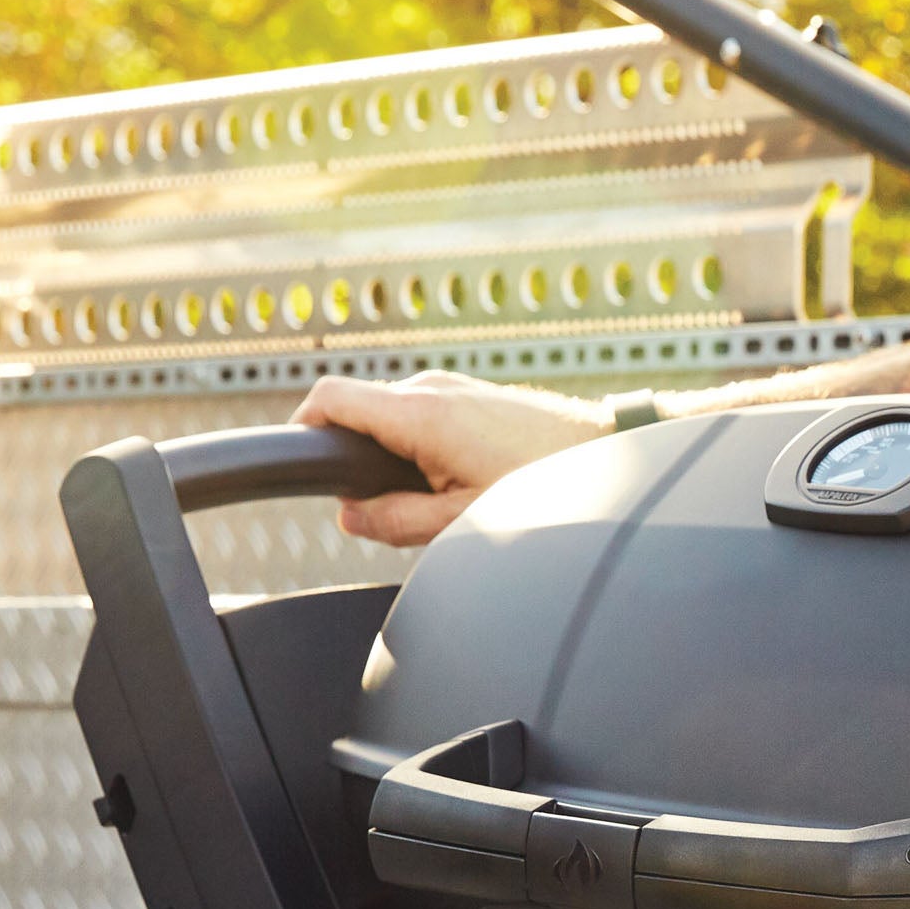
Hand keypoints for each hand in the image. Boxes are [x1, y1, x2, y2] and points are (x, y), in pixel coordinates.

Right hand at [291, 371, 612, 544]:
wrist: (610, 453)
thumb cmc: (545, 489)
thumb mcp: (462, 521)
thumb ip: (397, 521)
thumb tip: (350, 518)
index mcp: (419, 414)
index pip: (329, 400)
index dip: (302, 430)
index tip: (300, 465)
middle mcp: (431, 389)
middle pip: (359, 414)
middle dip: (357, 461)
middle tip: (386, 509)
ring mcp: (453, 387)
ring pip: (393, 420)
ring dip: (394, 459)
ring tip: (435, 501)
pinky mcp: (472, 395)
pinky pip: (423, 420)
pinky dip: (422, 451)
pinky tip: (458, 486)